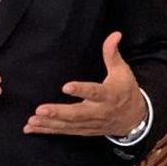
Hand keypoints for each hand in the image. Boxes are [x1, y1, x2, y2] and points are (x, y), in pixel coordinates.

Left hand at [24, 31, 146, 136]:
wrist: (134, 119)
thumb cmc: (126, 91)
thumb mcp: (122, 71)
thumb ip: (113, 54)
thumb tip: (114, 34)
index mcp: (109, 95)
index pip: (94, 92)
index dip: (81, 90)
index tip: (66, 86)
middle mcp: (99, 111)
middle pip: (78, 114)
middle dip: (59, 112)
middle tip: (41, 109)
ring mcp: (90, 123)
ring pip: (69, 125)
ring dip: (50, 123)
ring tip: (32, 120)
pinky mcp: (84, 130)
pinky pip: (65, 131)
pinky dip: (48, 131)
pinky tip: (33, 128)